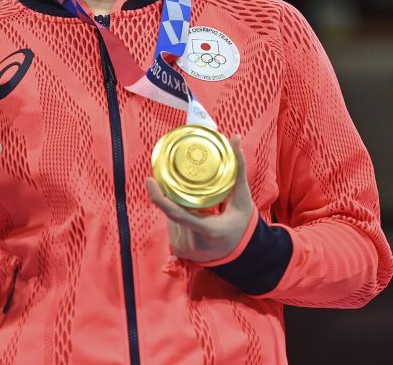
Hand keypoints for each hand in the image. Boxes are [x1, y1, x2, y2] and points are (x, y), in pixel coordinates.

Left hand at [145, 136, 254, 263]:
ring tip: (199, 208)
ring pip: (172, 217)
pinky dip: (179, 216)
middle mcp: (193, 243)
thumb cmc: (242, 224)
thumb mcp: (242, 199)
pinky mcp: (179, 251)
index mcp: (209, 230)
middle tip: (184, 186)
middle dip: (178, 197)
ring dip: (179, 206)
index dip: (159, 197)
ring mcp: (184, 249)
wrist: (243, 255)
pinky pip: (172, 225)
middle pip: (175, 211)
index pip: (178, 214)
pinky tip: (194, 216)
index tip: (149, 180)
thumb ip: (238, 169)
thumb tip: (235, 138)